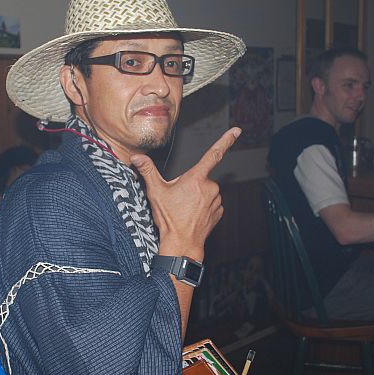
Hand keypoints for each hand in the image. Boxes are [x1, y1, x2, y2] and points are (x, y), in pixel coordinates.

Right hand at [131, 128, 240, 259]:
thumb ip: (147, 171)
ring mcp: (216, 201)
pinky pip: (211, 204)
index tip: (236, 130)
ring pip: (206, 191)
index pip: (214, 154)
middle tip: (177, 198)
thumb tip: (137, 157)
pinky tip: (192, 215)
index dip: (226, 140)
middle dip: (190, 184)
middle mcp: (210, 187)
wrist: (182, 244)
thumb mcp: (155, 192)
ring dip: (196, 196)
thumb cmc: (169, 218)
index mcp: (196, 178)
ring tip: (184, 209)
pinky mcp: (219, 212)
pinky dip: (203, 207)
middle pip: (200, 178)